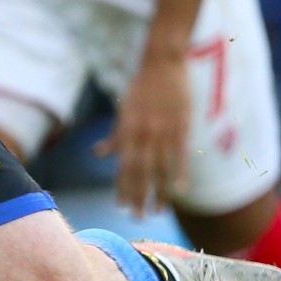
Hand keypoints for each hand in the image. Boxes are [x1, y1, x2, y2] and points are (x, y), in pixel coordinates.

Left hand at [97, 47, 190, 214]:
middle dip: (139, 196)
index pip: (124, 165)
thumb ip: (115, 136)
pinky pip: (181, 155)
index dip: (123, 187)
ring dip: (160, 191)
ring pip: (161, 168)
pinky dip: (180, 174)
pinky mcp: (182, 127)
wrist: (162, 63)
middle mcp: (144, 134)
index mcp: (128, 130)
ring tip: (159, 210)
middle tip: (139, 218)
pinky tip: (180, 190)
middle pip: (141, 172)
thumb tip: (98, 154)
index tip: (122, 206)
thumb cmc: (140, 87)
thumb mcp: (123, 111)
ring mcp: (164, 131)